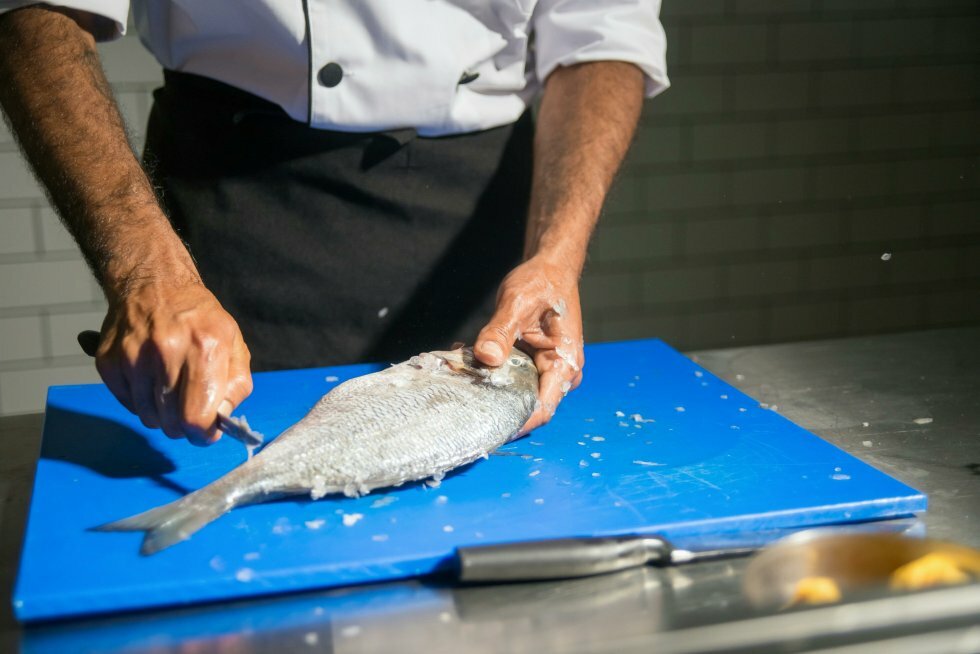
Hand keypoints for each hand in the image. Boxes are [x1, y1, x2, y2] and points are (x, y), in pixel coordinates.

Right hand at [94, 280, 252, 445]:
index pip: (197, 417)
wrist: (155, 284)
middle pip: (171, 423)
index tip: (206, 430)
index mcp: (205, 348)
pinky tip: (151, 378)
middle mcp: (166, 351)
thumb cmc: (200, 320)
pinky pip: (128, 404)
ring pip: (148, 418)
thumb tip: (221, 421)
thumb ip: (236, 387)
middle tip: (189, 408)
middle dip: (184, 425)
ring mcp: (133, 356)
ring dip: (162, 413)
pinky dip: (141, 401)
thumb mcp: (234, 345)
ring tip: (170, 387)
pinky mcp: (108, 361)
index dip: (203, 433)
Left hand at [474, 256, 584, 433]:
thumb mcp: (517, 304)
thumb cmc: (542, 282)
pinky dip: (487, 368)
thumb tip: (485, 357)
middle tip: (461, 393)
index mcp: (564, 363)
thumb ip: (500, 331)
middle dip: (493, 400)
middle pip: (526, 402)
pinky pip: (508, 375)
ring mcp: (543, 368)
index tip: (488, 428)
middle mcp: (557, 372)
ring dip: (486, 382)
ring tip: (459, 367)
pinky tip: (465, 354)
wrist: (549, 268)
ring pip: (513, 389)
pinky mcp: (530, 362)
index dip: (518, 423)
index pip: (543, 407)